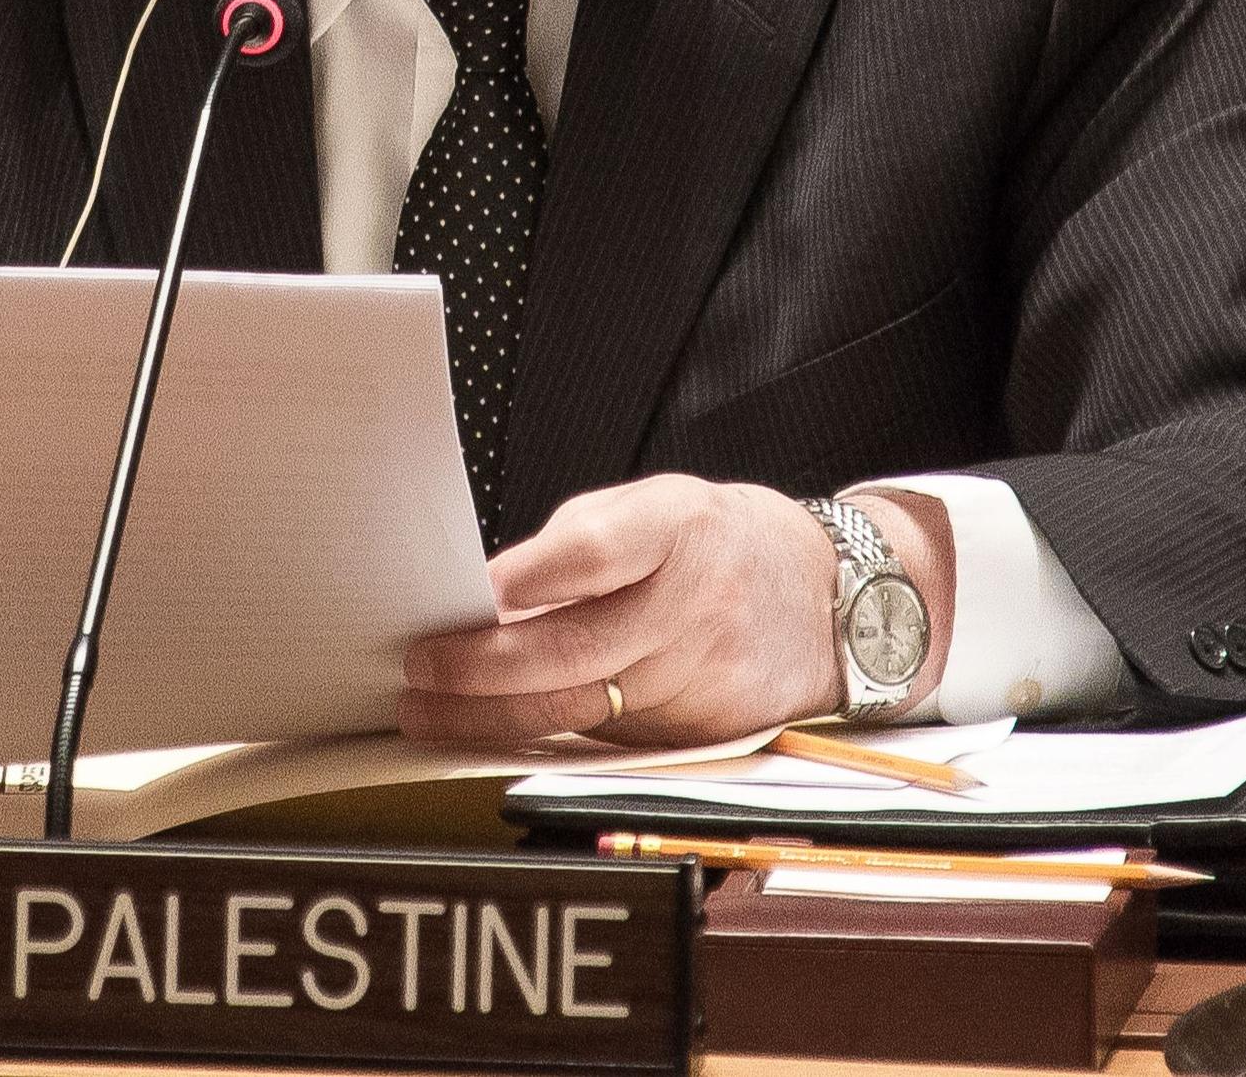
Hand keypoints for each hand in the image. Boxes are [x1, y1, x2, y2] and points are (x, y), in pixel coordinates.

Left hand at [400, 476, 953, 747]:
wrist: (826, 604)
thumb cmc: (720, 546)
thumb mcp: (659, 508)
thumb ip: (577, 544)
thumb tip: (488, 597)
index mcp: (680, 529)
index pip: (600, 551)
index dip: (535, 574)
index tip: (476, 590)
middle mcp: (692, 606)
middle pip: (575, 648)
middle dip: (483, 666)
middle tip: (419, 668)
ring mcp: (697, 677)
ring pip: (579, 706)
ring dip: (491, 715)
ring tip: (428, 710)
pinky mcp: (695, 732)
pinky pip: (603, 737)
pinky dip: (540, 734)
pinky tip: (487, 730)